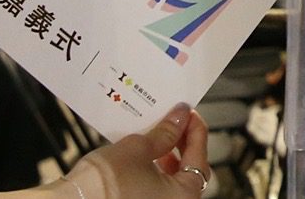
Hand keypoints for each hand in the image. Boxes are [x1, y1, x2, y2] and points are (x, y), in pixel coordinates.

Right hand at [42, 104, 209, 198]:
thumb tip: (180, 116)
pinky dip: (154, 172)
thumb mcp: (139, 148)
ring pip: (173, 182)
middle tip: (173, 122)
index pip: (200, 156)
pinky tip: (143, 156)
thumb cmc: (104, 183)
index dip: (196, 129)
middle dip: (182, 144)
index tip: (188, 113)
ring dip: (168, 157)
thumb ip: (166, 132)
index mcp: (184, 195)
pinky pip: (156, 189)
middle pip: (189, 170)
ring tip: (157, 137)